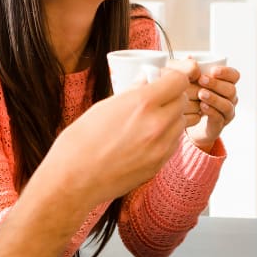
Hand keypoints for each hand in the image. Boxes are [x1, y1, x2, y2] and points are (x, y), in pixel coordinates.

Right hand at [46, 67, 187, 206]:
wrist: (74, 179)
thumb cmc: (81, 141)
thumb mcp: (105, 106)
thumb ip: (132, 92)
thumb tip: (146, 80)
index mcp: (143, 104)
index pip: (179, 81)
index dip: (172, 77)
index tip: (163, 79)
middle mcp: (157, 124)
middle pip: (182, 101)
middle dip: (172, 96)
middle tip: (156, 98)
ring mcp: (161, 147)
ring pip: (181, 123)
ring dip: (171, 117)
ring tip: (148, 119)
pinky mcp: (159, 164)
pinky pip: (173, 143)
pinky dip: (166, 136)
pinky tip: (146, 138)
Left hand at [177, 59, 240, 150]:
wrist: (188, 120)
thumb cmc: (192, 97)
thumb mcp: (190, 81)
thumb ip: (191, 69)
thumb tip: (189, 57)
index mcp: (226, 84)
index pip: (234, 75)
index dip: (226, 72)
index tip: (213, 71)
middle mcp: (230, 98)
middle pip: (231, 89)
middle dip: (217, 84)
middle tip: (202, 80)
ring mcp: (226, 113)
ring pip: (227, 105)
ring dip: (214, 98)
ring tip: (201, 94)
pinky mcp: (219, 125)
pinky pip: (219, 118)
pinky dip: (211, 111)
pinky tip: (202, 107)